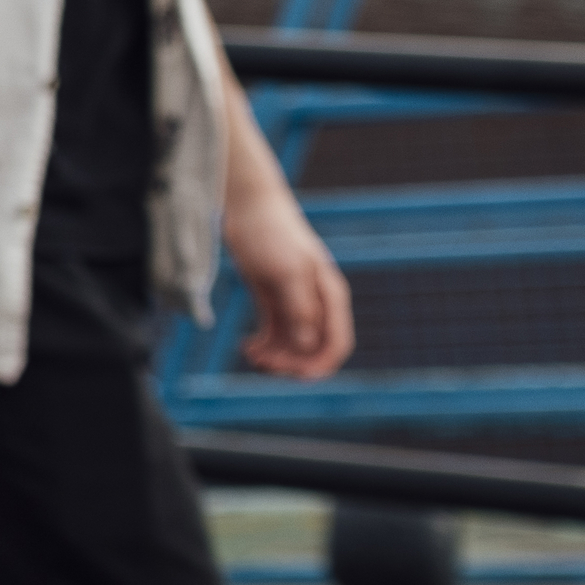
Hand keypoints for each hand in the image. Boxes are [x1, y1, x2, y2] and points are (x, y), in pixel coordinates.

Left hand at [226, 185, 353, 380]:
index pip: (337, 341)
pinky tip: (247, 348)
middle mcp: (316, 303)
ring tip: (251, 355)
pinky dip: (264, 345)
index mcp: (329, 296)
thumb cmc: (272, 233)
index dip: (322, 364)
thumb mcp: (286, 270)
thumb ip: (300, 307)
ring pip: (292, 344)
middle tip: (263, 363)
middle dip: (291, 362)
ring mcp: (295, 302)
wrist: (248, 207)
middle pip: (313, 348)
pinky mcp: (273, 299)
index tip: (298, 377)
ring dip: (275, 356)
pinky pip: (274, 333)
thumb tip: (308, 344)